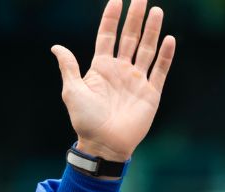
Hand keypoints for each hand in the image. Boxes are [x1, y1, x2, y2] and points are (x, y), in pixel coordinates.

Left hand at [51, 0, 175, 160]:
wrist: (103, 144)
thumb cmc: (85, 120)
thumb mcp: (72, 92)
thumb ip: (69, 68)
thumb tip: (55, 47)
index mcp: (101, 68)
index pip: (107, 36)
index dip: (111, 18)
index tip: (117, 0)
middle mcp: (120, 70)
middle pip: (130, 38)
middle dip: (135, 18)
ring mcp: (137, 80)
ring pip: (147, 49)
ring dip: (152, 30)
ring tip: (156, 11)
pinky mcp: (151, 92)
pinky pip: (160, 70)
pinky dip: (165, 55)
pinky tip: (169, 39)